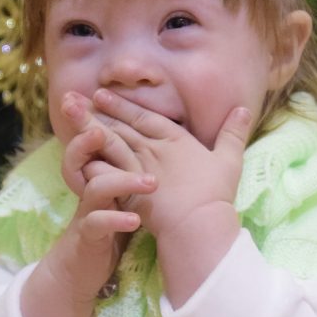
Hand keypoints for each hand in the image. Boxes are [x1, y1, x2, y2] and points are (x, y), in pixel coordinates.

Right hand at [19, 94, 156, 316]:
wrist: (82, 269)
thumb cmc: (108, 227)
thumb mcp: (121, 195)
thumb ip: (133, 169)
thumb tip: (161, 144)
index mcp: (103, 174)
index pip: (97, 140)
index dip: (97, 117)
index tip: (98, 93)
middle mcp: (92, 188)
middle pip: (84, 154)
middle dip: (85, 135)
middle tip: (98, 124)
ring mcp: (89, 212)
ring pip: (94, 187)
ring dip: (119, 181)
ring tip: (148, 181)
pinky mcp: (89, 237)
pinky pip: (97, 225)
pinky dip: (115, 221)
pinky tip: (133, 220)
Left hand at [90, 88, 251, 236]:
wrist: (199, 223)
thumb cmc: (216, 194)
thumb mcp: (230, 159)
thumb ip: (233, 133)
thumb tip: (244, 109)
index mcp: (176, 141)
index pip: (145, 117)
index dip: (123, 105)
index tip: (103, 93)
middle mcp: (154, 150)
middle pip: (122, 126)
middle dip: (99, 110)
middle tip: (76, 98)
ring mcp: (140, 169)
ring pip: (110, 143)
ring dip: (90, 129)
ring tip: (71, 117)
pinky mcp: (129, 190)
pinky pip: (106, 172)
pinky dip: (91, 162)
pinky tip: (76, 156)